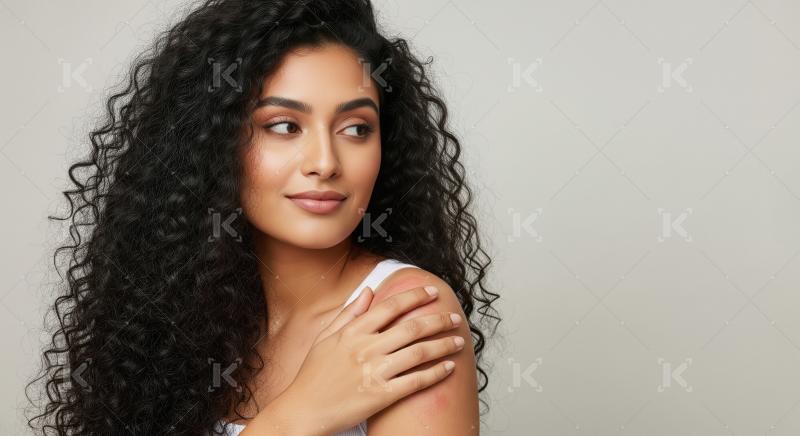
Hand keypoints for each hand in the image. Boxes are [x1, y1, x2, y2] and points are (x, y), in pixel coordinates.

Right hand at [267, 285, 463, 434]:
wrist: (303, 410)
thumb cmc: (313, 375)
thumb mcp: (325, 337)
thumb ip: (349, 313)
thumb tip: (369, 290)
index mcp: (353, 332)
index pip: (391, 306)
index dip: (415, 296)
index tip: (432, 291)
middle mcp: (366, 349)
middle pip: (412, 328)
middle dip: (439, 320)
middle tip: (455, 317)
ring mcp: (374, 372)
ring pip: (419, 353)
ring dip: (444, 345)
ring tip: (459, 341)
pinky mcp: (381, 396)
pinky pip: (416, 382)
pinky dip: (436, 373)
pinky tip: (448, 367)